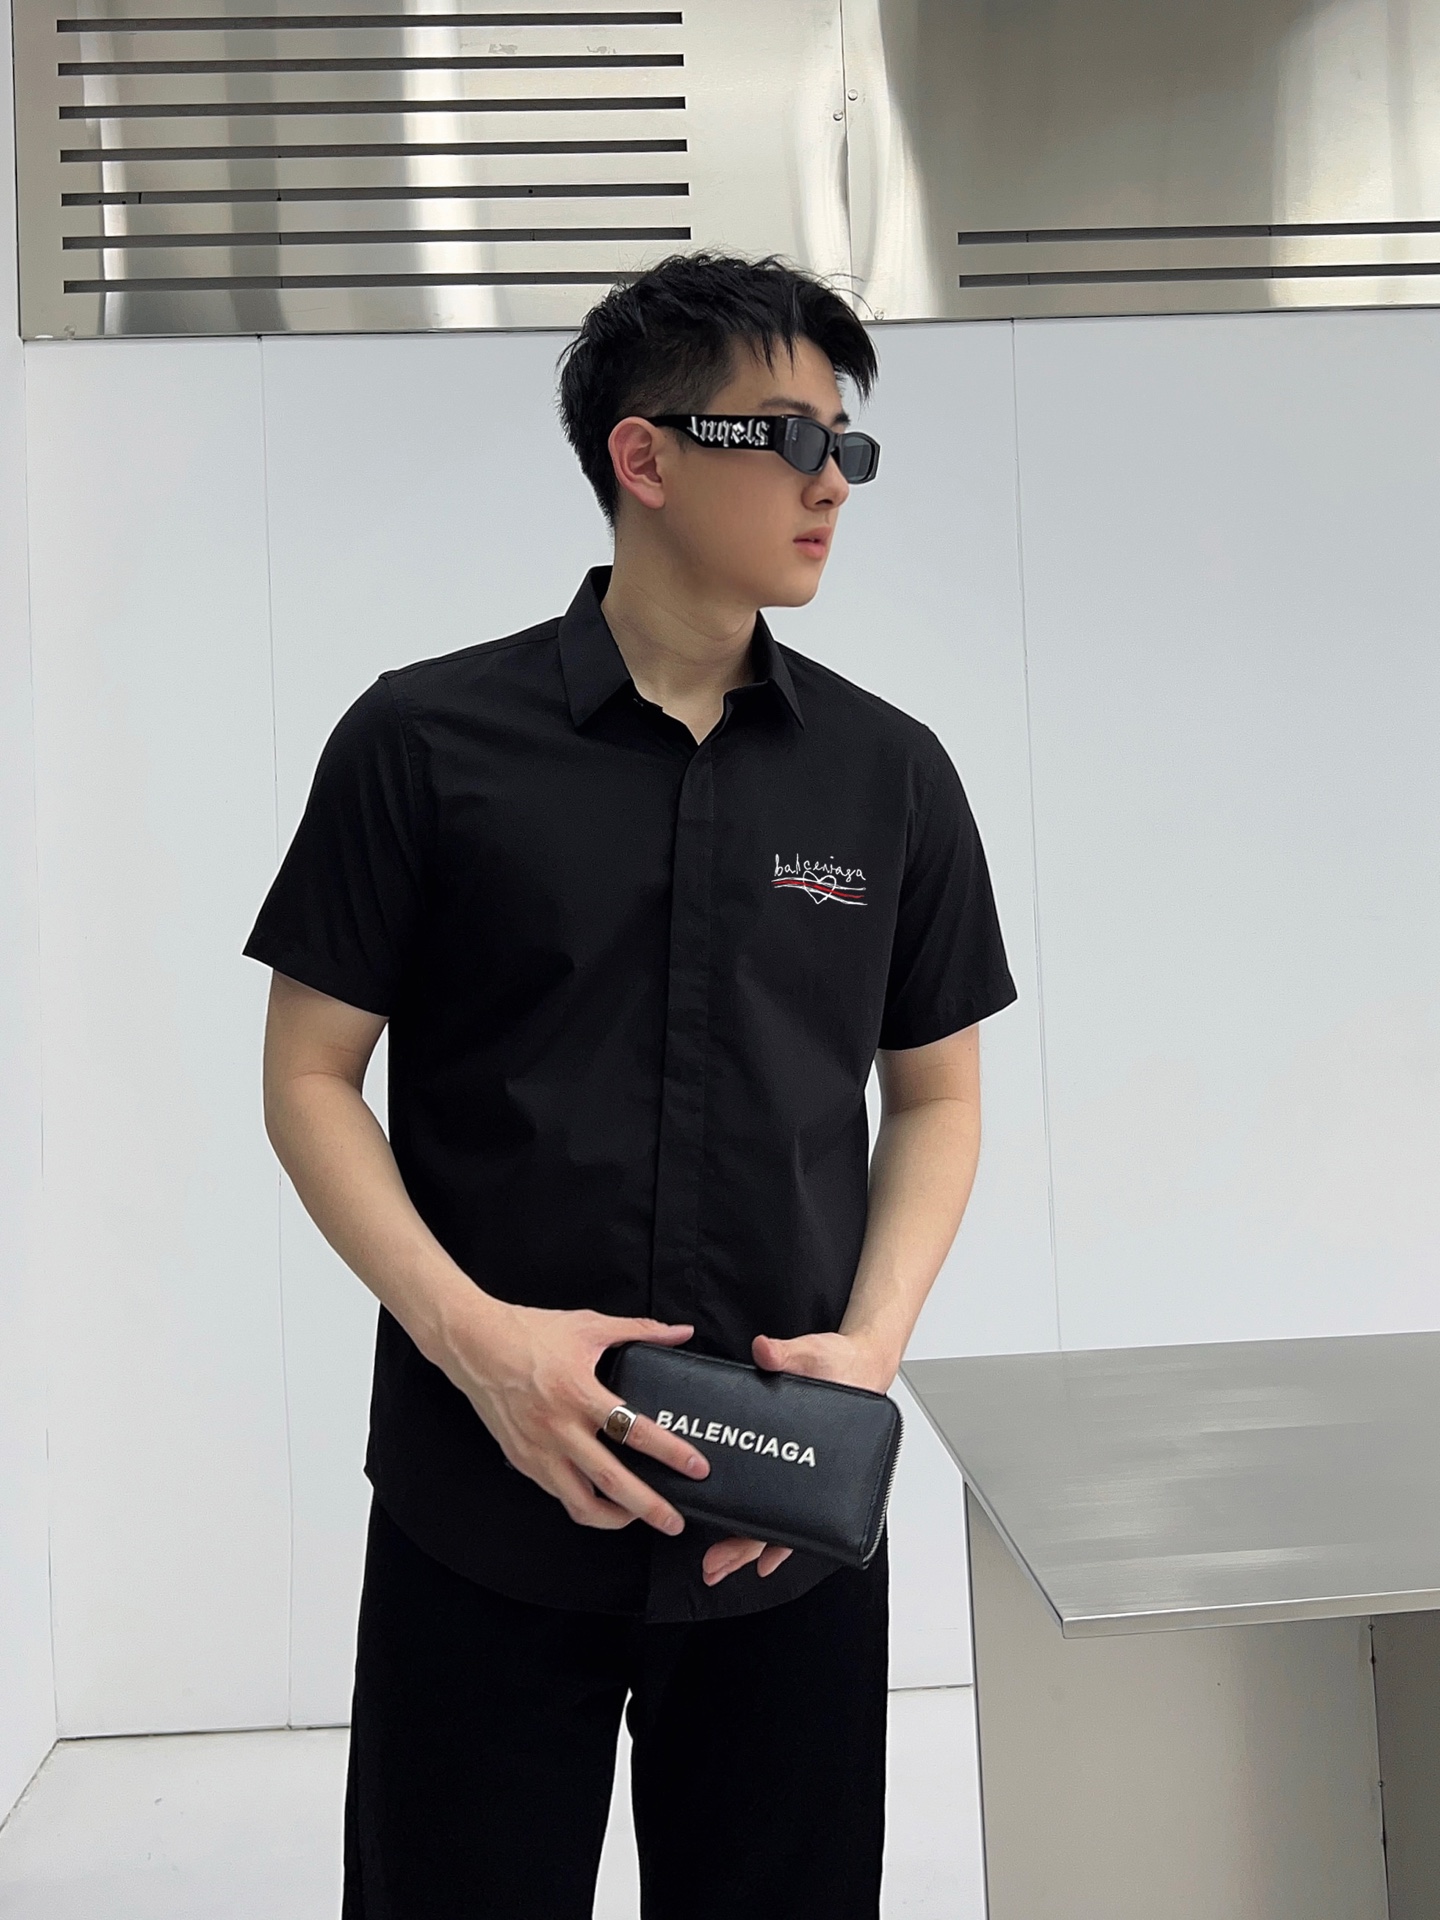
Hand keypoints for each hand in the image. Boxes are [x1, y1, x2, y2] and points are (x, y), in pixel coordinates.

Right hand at [440, 1299, 709, 1535]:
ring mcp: (537, 1449)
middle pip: (611, 1481)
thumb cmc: (531, 1332)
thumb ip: (639, 1330)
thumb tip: (681, 1332)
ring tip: (636, 1518)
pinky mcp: (522, 1459)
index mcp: (578, 1392)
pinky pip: (557, 1493)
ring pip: (578, 1502)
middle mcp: (558, 1428)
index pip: (634, 1430)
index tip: (696, 1468)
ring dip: (612, 1517)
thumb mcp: (588, 1325)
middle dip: (648, 1506)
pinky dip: (581, 1503)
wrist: (473, 1344)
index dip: (670, 1452)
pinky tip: (599, 1499)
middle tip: (675, 1522)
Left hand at [701, 1330, 896, 1585]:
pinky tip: (740, 1538)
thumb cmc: (843, 1365)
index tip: (755, 1560)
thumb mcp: (815, 1355)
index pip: (795, 1510)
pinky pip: (772, 1498)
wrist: (860, 1363)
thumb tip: (765, 1352)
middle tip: (714, 1567)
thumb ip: (788, 1354)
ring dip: (746, 1542)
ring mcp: (799, 1472)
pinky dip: (757, 1522)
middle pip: (778, 1525)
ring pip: (773, 1518)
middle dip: (744, 1549)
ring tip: (716, 1562)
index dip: (774, 1538)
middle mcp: (811, 1474)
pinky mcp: (785, 1460)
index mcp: (820, 1456)